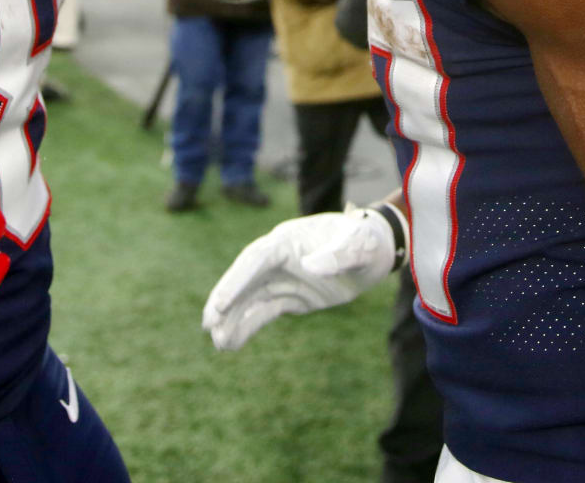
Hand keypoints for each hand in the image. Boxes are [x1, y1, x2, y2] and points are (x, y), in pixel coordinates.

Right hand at [202, 208, 394, 350]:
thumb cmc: (366, 241)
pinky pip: (263, 312)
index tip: (220, 302)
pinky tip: (231, 344)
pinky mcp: (289, 297)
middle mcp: (277, 258)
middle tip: (208, 324)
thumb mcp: (360, 245)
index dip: (236, 280)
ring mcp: (281, 278)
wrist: (376, 251)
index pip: (256, 259)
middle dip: (225, 301)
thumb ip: (339, 254)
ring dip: (232, 319)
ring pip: (249, 299)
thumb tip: (311, 266)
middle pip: (243, 279)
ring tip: (218, 343)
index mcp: (287, 240)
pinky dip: (247, 327)